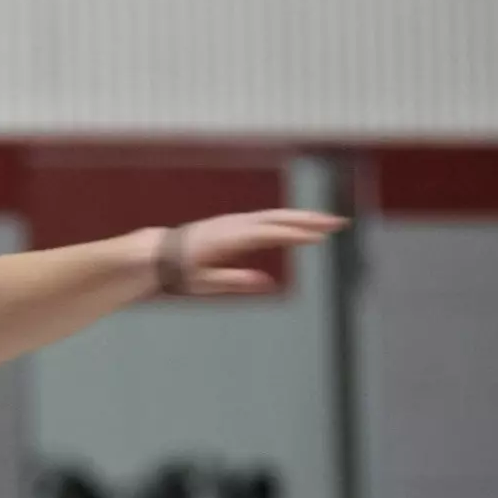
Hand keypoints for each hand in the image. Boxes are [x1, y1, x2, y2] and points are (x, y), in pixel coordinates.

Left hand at [159, 210, 347, 294]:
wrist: (158, 252)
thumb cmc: (181, 271)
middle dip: (309, 219)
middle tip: (338, 222)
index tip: (319, 237)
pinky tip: (303, 224)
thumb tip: (266, 282)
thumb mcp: (205, 282)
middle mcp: (235, 225)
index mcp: (230, 238)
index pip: (269, 233)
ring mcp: (236, 221)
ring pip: (275, 215)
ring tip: (330, 222)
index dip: (295, 234)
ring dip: (303, 217)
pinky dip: (287, 219)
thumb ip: (235, 281)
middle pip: (278, 218)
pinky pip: (267, 218)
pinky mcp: (236, 223)